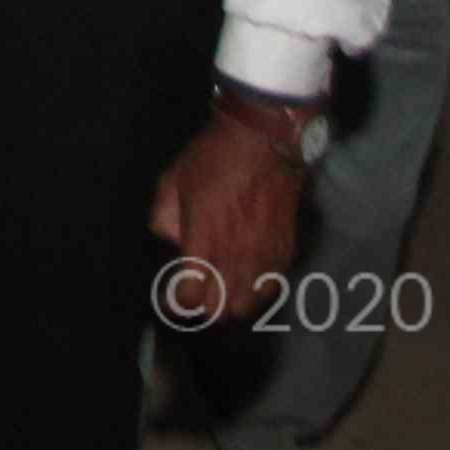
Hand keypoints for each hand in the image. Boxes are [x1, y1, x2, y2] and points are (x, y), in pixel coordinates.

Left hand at [145, 101, 310, 320]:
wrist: (265, 138)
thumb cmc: (214, 157)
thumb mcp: (171, 182)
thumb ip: (163, 218)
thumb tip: (168, 240)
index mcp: (204, 243)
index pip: (190, 298)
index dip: (174, 303)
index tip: (167, 298)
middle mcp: (236, 258)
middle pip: (220, 311)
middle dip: (200, 306)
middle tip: (192, 291)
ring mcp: (265, 256)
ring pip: (247, 305)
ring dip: (229, 302)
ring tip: (218, 288)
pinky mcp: (285, 250)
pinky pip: (270, 287)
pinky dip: (254, 290)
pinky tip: (244, 277)